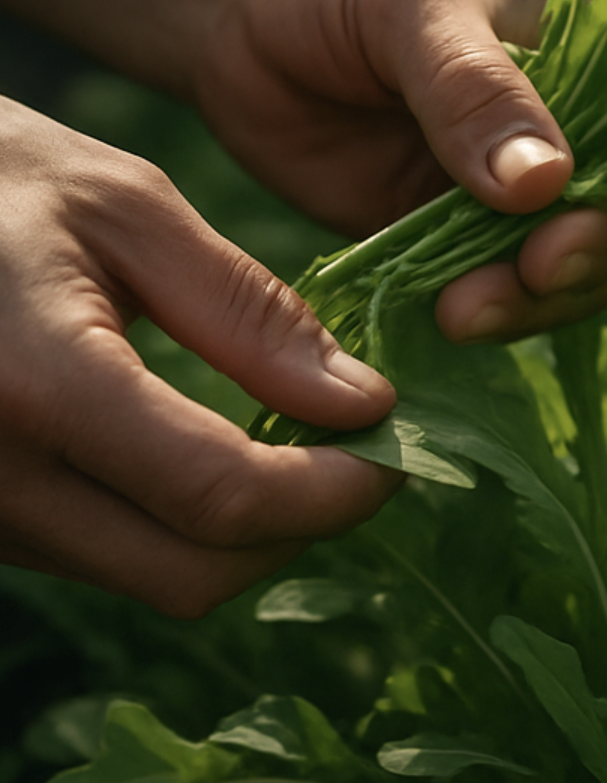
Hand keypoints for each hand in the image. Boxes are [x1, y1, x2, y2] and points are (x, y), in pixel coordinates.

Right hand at [0, 96, 398, 615]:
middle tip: (359, 453)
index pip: (222, 495)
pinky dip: (180, 523)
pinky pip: (102, 556)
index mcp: (36, 384)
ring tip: (296, 442)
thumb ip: (247, 311)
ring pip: (150, 576)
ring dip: (243, 531)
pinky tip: (213, 447)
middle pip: (194, 573)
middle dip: (299, 528)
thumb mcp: (126, 206)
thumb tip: (363, 403)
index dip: (334, 492)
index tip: (394, 448)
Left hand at [197, 0, 606, 341]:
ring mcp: (545, 177)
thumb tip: (548, 184)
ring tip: (473, 305)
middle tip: (538, 266)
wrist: (238, 16)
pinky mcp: (485, 231)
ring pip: (592, 259)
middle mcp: (600, 107)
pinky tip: (454, 316)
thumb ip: (475, 86)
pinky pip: (518, 287)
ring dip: (550, 295)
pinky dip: (500, 310)